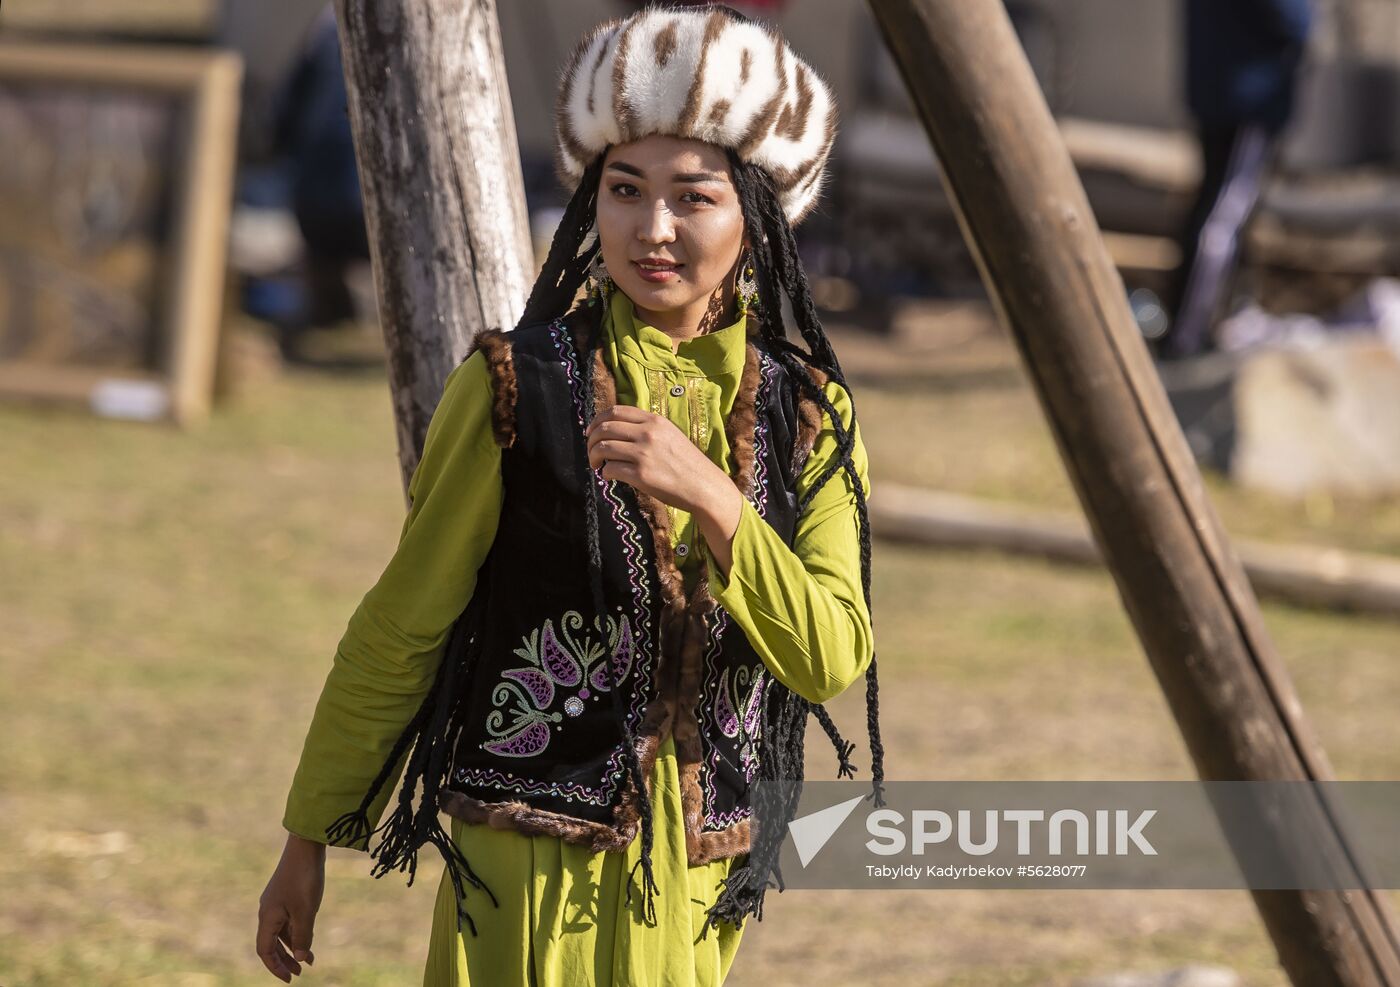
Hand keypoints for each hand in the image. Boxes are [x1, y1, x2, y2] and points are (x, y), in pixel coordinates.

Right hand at [257, 833, 325, 980]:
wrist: (305, 846)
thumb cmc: (304, 878)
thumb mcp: (306, 912)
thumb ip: (302, 937)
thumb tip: (299, 959)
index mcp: (267, 917)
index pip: (265, 951)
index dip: (275, 967)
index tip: (289, 979)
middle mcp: (267, 911)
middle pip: (271, 944)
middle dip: (283, 961)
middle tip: (298, 974)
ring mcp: (276, 902)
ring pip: (281, 932)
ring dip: (292, 947)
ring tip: (308, 961)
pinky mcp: (285, 894)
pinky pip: (287, 920)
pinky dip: (296, 932)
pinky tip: (308, 939)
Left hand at [585, 405, 727, 515]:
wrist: (704, 486)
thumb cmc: (687, 464)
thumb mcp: (670, 435)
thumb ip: (648, 429)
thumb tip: (618, 431)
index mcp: (655, 421)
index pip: (616, 411)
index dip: (597, 420)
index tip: (591, 431)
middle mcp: (648, 433)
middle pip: (605, 428)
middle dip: (591, 440)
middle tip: (591, 451)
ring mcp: (644, 454)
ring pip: (603, 447)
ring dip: (593, 456)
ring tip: (596, 465)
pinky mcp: (641, 475)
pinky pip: (611, 469)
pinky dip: (605, 472)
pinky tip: (609, 476)